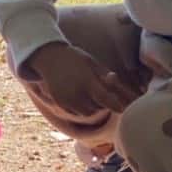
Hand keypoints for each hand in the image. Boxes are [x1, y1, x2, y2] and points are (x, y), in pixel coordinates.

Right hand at [26, 42, 142, 116]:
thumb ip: (104, 73)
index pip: (106, 100)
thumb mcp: (91, 62)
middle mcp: (77, 93)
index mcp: (87, 81)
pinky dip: (81, 108)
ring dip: (93, 108)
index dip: (116, 105)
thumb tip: (115, 80)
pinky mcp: (60, 103)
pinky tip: (80, 96)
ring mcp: (67, 100)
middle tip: (103, 95)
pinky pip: (75, 112)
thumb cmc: (74, 57)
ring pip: (87, 113)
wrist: (49, 58)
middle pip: (98, 108)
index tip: (122, 108)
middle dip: (103, 104)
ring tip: (91, 95)